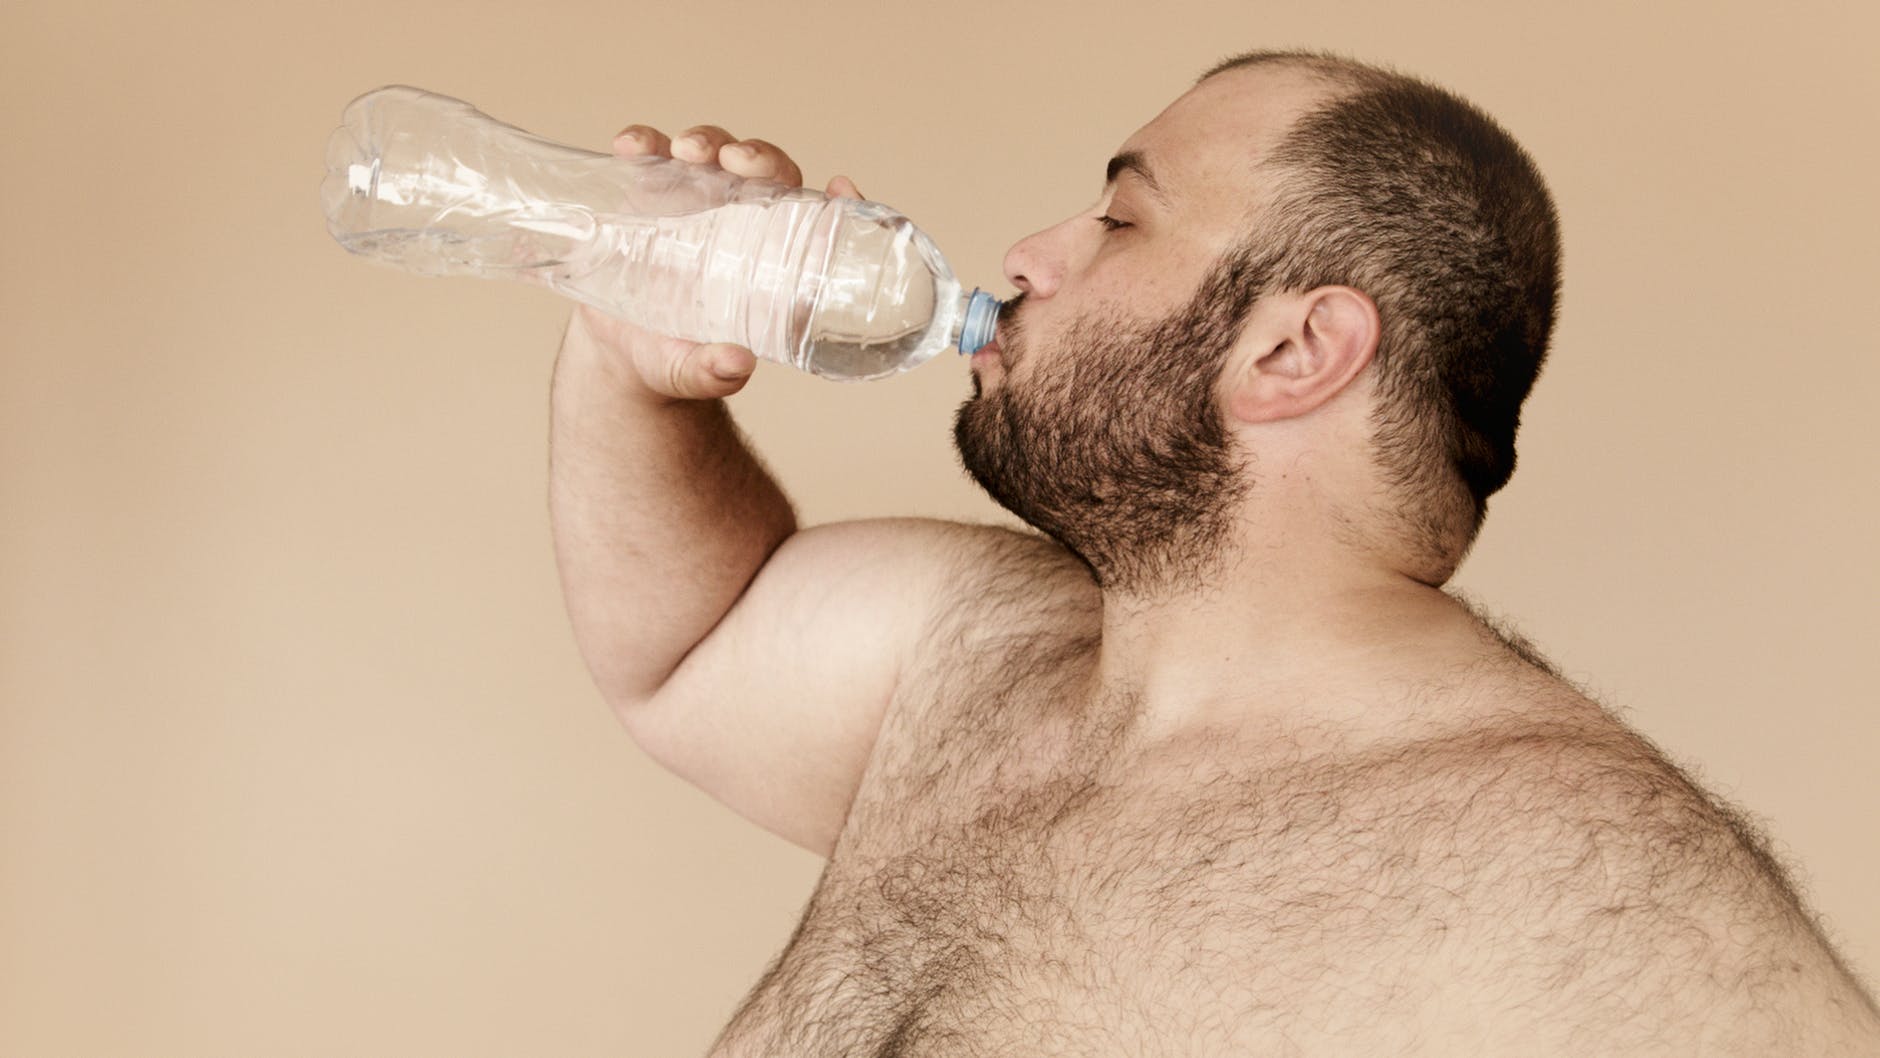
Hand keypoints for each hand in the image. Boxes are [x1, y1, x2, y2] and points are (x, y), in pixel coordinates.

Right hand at [568, 122, 866, 400]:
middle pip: (765, 173)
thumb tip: (736, 363)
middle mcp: (739, 222)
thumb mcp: (692, 371)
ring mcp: (694, 202)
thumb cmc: (673, 359)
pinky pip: (652, 157)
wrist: (622, 352)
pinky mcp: (648, 194)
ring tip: (686, 152)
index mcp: (769, 262)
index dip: (835, 202)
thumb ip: (714, 372)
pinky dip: (645, 144)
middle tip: (737, 161)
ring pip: (713, 154)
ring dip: (707, 142)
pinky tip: (631, 146)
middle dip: (758, 157)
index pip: (813, 221)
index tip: (841, 188)